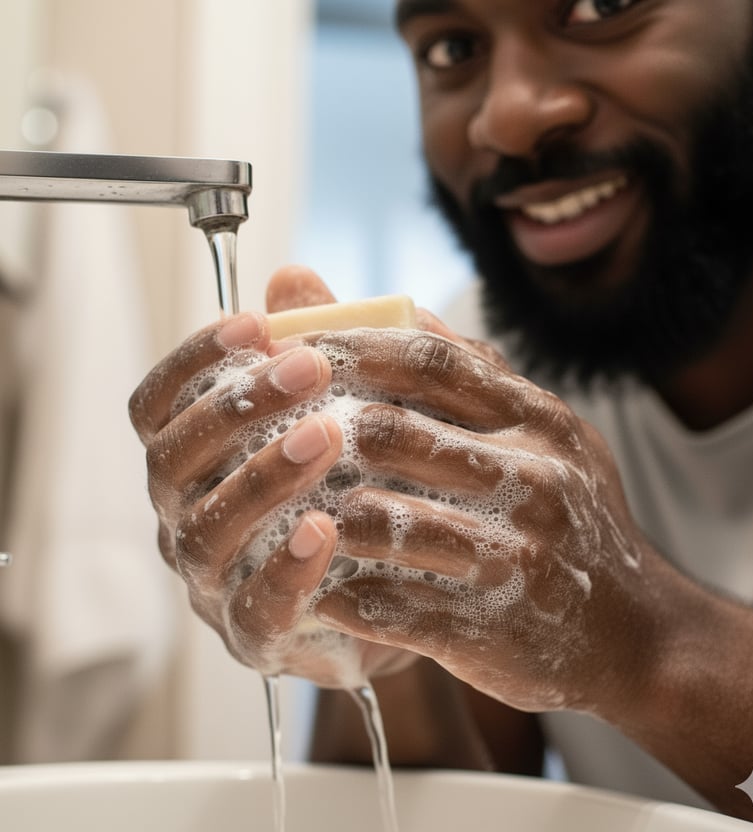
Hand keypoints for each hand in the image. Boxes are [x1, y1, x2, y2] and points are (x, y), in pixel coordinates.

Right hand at [128, 266, 415, 686]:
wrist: (397, 578)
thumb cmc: (356, 479)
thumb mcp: (348, 402)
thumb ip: (316, 345)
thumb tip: (292, 277)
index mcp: (195, 460)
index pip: (159, 407)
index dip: (193, 360)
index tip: (252, 323)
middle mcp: (187, 515)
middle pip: (172, 461)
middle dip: (235, 407)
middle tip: (306, 367)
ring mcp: (215, 578)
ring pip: (207, 528)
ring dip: (260, 476)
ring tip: (324, 436)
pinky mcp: (257, 632)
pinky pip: (256, 606)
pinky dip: (285, 567)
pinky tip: (324, 528)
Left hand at [286, 310, 656, 714]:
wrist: (636, 633)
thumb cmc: (567, 518)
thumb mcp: (539, 432)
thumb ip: (462, 368)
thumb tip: (381, 304)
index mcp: (539, 420)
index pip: (427, 358)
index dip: (347, 348)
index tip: (287, 350)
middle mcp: (533, 477)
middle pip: (388, 433)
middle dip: (314, 434)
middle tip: (264, 438)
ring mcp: (512, 555)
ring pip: (372, 519)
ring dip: (313, 515)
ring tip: (277, 511)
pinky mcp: (488, 627)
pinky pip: (383, 602)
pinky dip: (335, 590)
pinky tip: (314, 582)